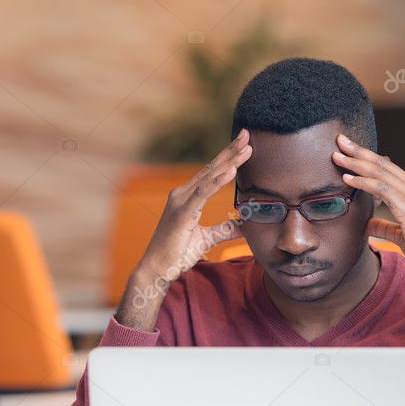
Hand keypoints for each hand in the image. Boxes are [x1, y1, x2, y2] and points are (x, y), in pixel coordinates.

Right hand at [116, 129, 252, 330]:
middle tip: (247, 135)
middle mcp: (182, 195)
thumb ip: (225, 229)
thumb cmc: (177, 254)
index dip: (228, 158)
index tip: (244, 145)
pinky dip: (218, 181)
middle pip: (211, 169)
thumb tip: (244, 224)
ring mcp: (180, 202)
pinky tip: (231, 171)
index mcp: (187, 198)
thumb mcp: (207, 239)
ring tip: (246, 149)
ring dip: (229, 162)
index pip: (211, 173)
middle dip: (230, 151)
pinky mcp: (182, 214)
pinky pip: (203, 193)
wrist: (157, 270)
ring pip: (209, 177)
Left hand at [332, 133, 404, 318]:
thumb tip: (368, 223)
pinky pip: (382, 189)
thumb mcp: (401, 235)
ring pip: (381, 173)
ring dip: (357, 163)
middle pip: (384, 165)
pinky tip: (347, 179)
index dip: (369, 158)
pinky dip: (363, 182)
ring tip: (338, 156)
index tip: (351, 150)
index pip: (390, 169)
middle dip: (360, 152)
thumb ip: (385, 226)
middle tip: (341, 140)